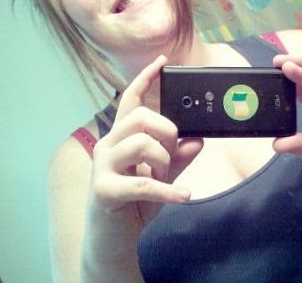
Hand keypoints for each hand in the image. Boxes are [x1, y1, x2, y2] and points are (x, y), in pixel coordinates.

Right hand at [90, 55, 202, 222]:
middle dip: (167, 131)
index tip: (163, 62)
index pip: (131, 99)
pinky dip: (169, 190)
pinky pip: (143, 182)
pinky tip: (184, 196)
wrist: (112, 238)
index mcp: (121, 136)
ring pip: (142, 143)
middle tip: (173, 152)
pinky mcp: (104, 190)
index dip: (146, 79)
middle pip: (141, 117)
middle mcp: (108, 144)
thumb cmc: (136, 202)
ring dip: (165, 162)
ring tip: (167, 179)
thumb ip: (179, 157)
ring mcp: (103, 166)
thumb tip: (198, 140)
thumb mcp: (163, 176)